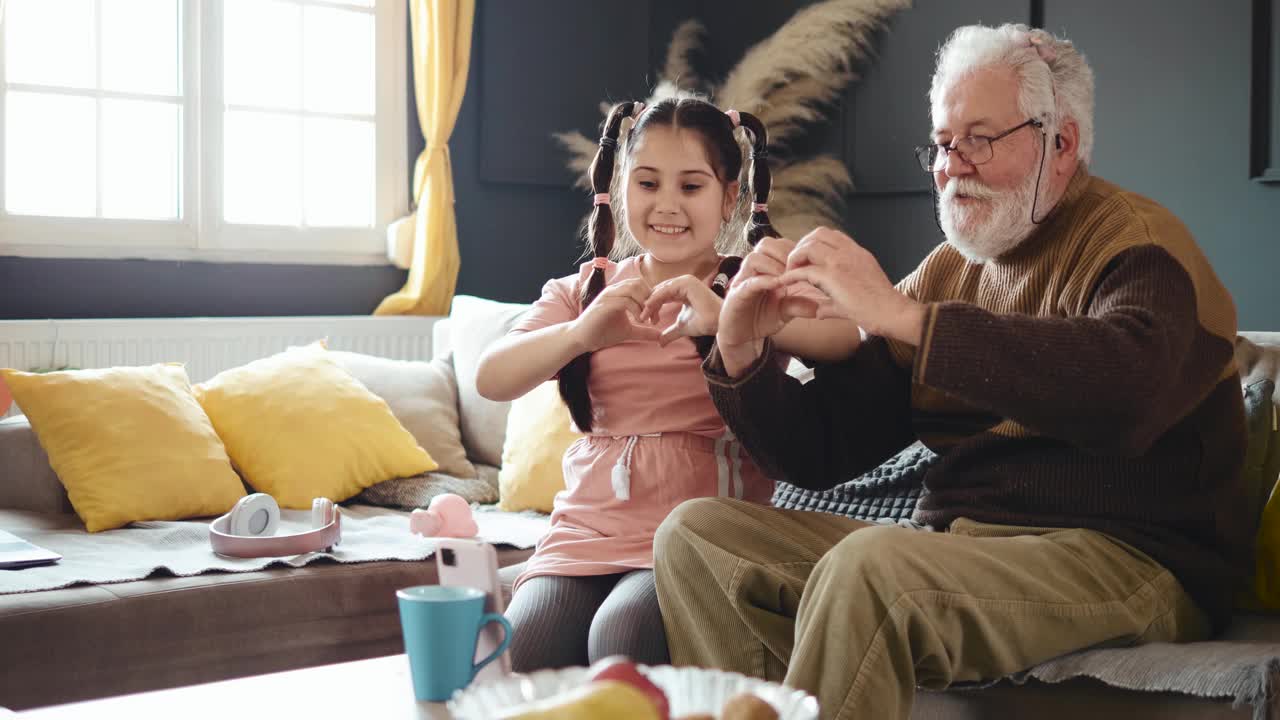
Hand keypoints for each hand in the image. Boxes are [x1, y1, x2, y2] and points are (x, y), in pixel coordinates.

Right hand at [568, 278, 661, 351]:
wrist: (581, 338)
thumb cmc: (602, 332)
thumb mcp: (628, 332)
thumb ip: (643, 331)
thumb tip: (660, 336)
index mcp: (620, 293)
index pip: (642, 285)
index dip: (653, 299)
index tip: (656, 317)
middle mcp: (614, 290)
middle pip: (640, 283)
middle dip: (651, 299)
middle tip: (654, 318)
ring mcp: (609, 295)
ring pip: (633, 288)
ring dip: (644, 304)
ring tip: (646, 320)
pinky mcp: (604, 304)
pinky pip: (625, 301)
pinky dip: (636, 310)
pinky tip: (639, 322)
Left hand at [638, 274, 722, 345]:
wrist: (717, 324)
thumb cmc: (704, 324)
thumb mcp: (681, 327)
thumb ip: (670, 332)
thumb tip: (660, 342)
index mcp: (682, 290)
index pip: (662, 295)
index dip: (652, 306)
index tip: (644, 319)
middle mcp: (683, 283)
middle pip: (659, 292)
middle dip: (648, 305)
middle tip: (640, 318)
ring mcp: (685, 281)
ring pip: (661, 291)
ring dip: (650, 303)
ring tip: (642, 316)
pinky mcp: (687, 283)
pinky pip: (666, 290)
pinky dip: (656, 299)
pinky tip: (648, 309)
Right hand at [718, 237, 819, 348]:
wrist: (742, 337)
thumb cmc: (761, 319)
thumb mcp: (785, 312)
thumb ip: (799, 305)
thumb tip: (818, 306)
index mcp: (767, 268)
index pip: (780, 246)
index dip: (795, 251)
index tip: (808, 263)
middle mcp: (754, 270)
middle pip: (766, 244)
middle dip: (785, 254)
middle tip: (797, 269)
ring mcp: (743, 281)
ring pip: (754, 258)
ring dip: (773, 265)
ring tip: (786, 278)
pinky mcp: (736, 295)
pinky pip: (748, 282)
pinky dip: (763, 281)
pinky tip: (776, 286)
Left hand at [779, 227, 924, 342]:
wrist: (892, 313)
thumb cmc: (879, 308)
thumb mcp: (857, 295)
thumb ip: (835, 299)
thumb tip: (820, 310)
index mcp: (858, 253)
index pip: (831, 235)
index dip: (813, 243)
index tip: (805, 259)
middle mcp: (849, 252)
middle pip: (817, 234)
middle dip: (801, 246)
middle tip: (794, 264)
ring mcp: (841, 262)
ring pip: (809, 246)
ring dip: (795, 257)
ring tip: (790, 272)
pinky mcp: (834, 277)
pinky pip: (804, 271)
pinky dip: (791, 275)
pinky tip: (785, 283)